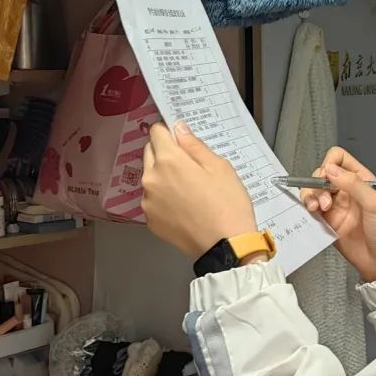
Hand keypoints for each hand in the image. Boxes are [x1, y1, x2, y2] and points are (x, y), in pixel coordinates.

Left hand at [140, 122, 257, 258]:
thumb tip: (179, 129)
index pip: (156, 132)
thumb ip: (194, 145)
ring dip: (163, 177)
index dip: (169, 132)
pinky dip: (164, 199)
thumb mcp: (219, 167)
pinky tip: (184, 208)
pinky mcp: (150, 220)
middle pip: (149, 153)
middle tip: (189, 166)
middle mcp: (151, 179)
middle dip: (165, 153)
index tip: (180, 139)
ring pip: (150, 178)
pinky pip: (153, 201)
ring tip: (188, 191)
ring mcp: (148, 202)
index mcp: (169, 161)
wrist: (225, 246)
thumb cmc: (227, 205)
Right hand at [303, 147, 375, 281]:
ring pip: (313, 190)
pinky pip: (311, 208)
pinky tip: (312, 214)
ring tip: (317, 209)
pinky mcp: (327, 221)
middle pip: (322, 174)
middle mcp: (346, 190)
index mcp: (361, 180)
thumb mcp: (375, 204)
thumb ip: (353, 184)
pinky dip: (307, 208)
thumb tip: (330, 169)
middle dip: (318, 183)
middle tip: (325, 201)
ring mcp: (335, 206)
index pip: (339, 159)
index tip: (328, 177)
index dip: (330, 164)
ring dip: (311, 195)